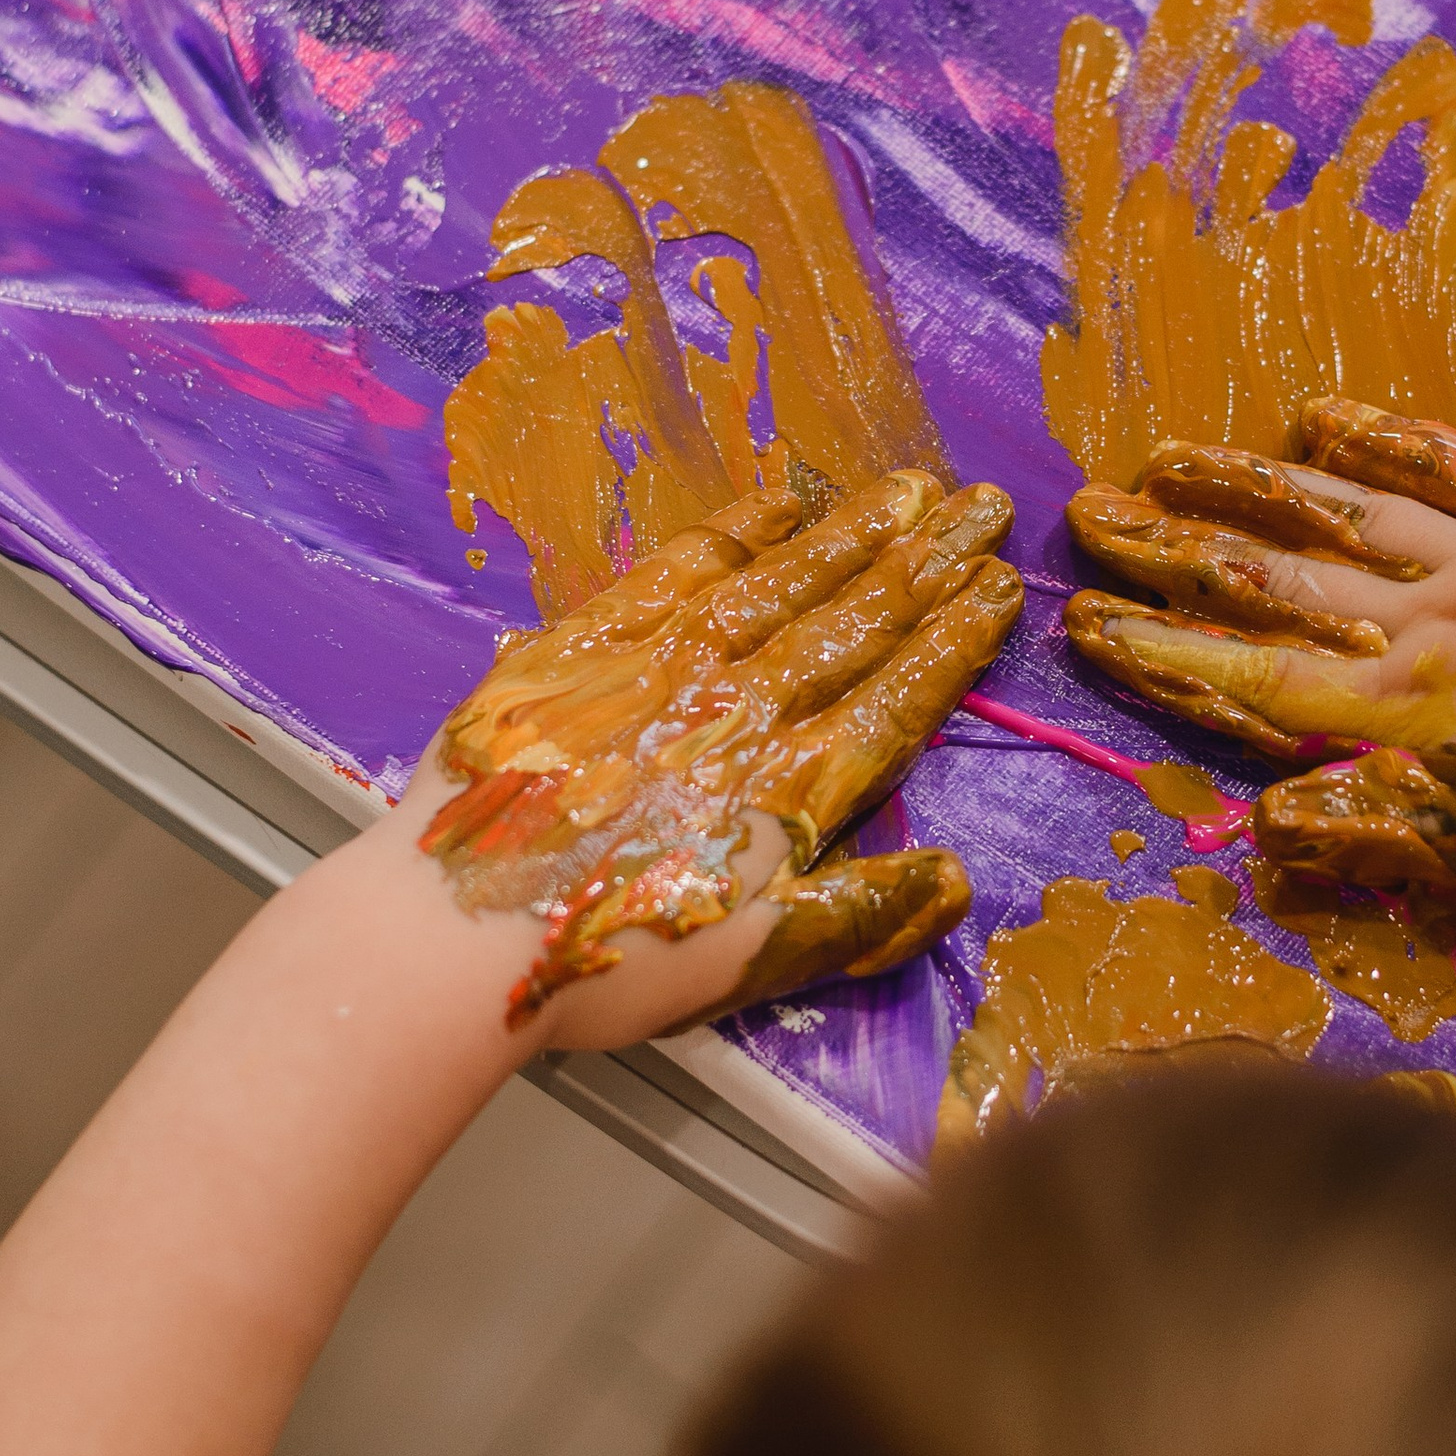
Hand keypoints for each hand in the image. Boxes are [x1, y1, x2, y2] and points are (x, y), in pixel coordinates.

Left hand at [417, 471, 1020, 1043]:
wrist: (454, 932)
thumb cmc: (606, 962)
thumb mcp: (753, 965)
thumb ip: (860, 915)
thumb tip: (953, 877)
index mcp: (788, 788)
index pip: (894, 698)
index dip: (954, 642)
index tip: (1001, 589)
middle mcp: (738, 708)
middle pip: (853, 622)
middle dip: (927, 563)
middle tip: (984, 505)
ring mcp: (660, 666)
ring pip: (779, 583)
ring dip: (849, 534)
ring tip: (907, 490)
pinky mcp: (583, 646)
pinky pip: (678, 569)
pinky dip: (736, 533)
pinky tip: (778, 503)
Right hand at [1063, 395, 1455, 891]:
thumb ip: (1368, 832)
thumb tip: (1255, 832)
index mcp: (1405, 714)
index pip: (1257, 678)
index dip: (1166, 652)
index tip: (1088, 620)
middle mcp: (1429, 624)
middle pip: (1280, 581)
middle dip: (1177, 552)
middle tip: (1093, 513)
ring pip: (1351, 515)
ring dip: (1256, 486)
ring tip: (1178, 458)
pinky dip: (1386, 444)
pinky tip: (1327, 416)